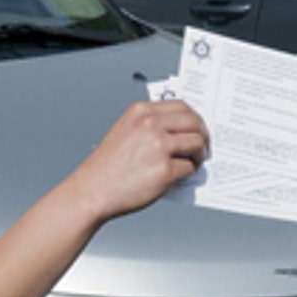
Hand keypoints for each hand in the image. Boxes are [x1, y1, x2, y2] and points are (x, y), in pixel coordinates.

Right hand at [74, 99, 206, 221]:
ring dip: (199, 154)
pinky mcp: (165, 170)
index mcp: (141, 112)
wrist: (92, 190)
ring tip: (193, 162)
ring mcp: (158, 147)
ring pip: (197, 144)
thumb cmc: (107, 166)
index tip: (198, 128)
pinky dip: (188, 173)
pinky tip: (178, 175)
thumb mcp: (125, 130)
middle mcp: (150, 125)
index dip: (195, 118)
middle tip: (203, 147)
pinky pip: (189, 168)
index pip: (182, 106)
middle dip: (203, 135)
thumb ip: (151, 125)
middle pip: (194, 122)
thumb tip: (182, 130)